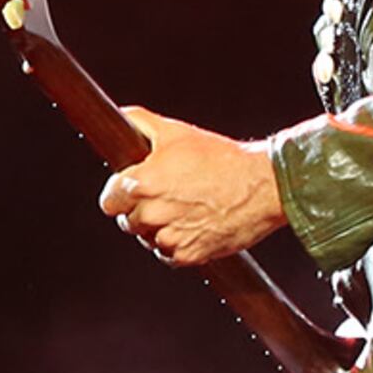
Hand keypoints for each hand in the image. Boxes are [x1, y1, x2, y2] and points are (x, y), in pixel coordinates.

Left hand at [100, 108, 285, 264]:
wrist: (263, 186)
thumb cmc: (223, 159)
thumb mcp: (177, 132)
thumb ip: (140, 123)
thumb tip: (118, 118)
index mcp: (142, 184)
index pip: (109, 201)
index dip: (118, 194)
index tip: (130, 191)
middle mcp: (152, 214)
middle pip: (127, 221)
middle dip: (140, 210)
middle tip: (165, 196)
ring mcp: (170, 237)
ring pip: (148, 239)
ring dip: (157, 229)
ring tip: (182, 209)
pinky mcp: (189, 255)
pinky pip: (168, 255)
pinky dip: (176, 244)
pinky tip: (192, 225)